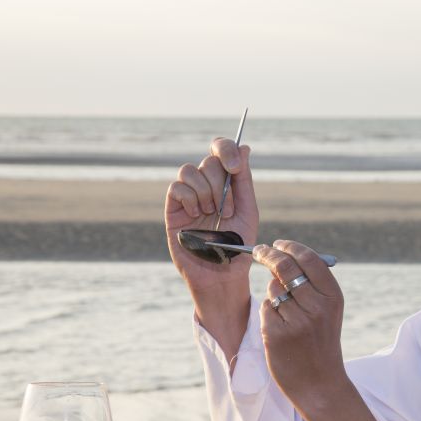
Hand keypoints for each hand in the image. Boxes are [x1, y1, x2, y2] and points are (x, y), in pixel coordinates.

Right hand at [165, 138, 257, 298]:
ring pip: (190, 171)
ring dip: (206, 193)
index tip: (235, 167)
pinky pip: (177, 188)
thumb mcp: (247, 211)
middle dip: (220, 184)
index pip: (221, 149)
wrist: (222, 273)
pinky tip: (196, 216)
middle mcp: (206, 185)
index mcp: (226, 182)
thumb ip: (244, 180)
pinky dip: (190, 199)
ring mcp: (189, 195)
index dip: (226, 149)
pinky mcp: (174, 208)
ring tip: (211, 215)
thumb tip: (244, 148)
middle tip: (226, 210)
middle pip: (209, 161)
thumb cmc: (237, 245)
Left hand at [253, 240, 346, 405]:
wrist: (319, 383)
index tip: (276, 243)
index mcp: (332, 296)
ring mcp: (295, 321)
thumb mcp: (329, 311)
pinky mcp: (275, 334)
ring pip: (273, 289)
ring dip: (274, 293)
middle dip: (268, 255)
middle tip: (260, 251)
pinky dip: (268, 314)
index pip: (308, 258)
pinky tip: (280, 329)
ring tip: (287, 314)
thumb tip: (283, 256)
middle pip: (285, 267)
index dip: (289, 247)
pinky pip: (265, 309)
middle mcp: (316, 306)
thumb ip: (313, 284)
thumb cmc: (321, 342)